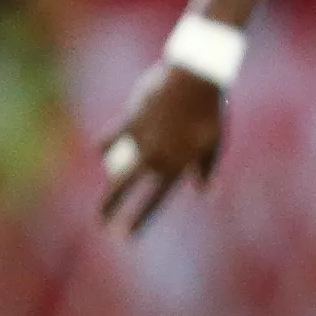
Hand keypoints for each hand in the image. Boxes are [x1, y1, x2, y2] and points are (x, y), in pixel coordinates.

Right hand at [97, 61, 225, 233]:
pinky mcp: (131, 119)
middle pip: (126, 187)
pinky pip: (112, 136)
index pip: (154, 200)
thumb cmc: (210, 112)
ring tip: (106, 184)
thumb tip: (202, 192)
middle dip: (111, 207)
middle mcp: (156, 155)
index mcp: (178, 165)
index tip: (125, 237)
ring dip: (109, 172)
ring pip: (114, 163)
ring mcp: (141, 138)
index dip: (138, 220)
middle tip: (101, 223)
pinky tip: (102, 150)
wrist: (196, 78)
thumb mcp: (214, 143)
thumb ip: (205, 168)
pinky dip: (107, 143)